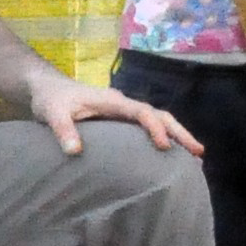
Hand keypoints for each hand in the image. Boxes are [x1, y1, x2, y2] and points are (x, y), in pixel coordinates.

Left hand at [25, 69, 200, 159]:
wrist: (47, 89)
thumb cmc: (51, 100)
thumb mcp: (52, 113)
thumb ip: (63, 130)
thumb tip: (75, 152)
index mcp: (112, 101)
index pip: (141, 112)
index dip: (154, 128)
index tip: (163, 146)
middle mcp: (123, 105)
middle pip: (159, 115)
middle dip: (179, 132)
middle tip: (199, 153)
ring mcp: (124, 113)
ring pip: (158, 120)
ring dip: (176, 135)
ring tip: (195, 156)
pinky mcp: (121, 121)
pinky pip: (148, 128)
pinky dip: (164, 138)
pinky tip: (172, 154)